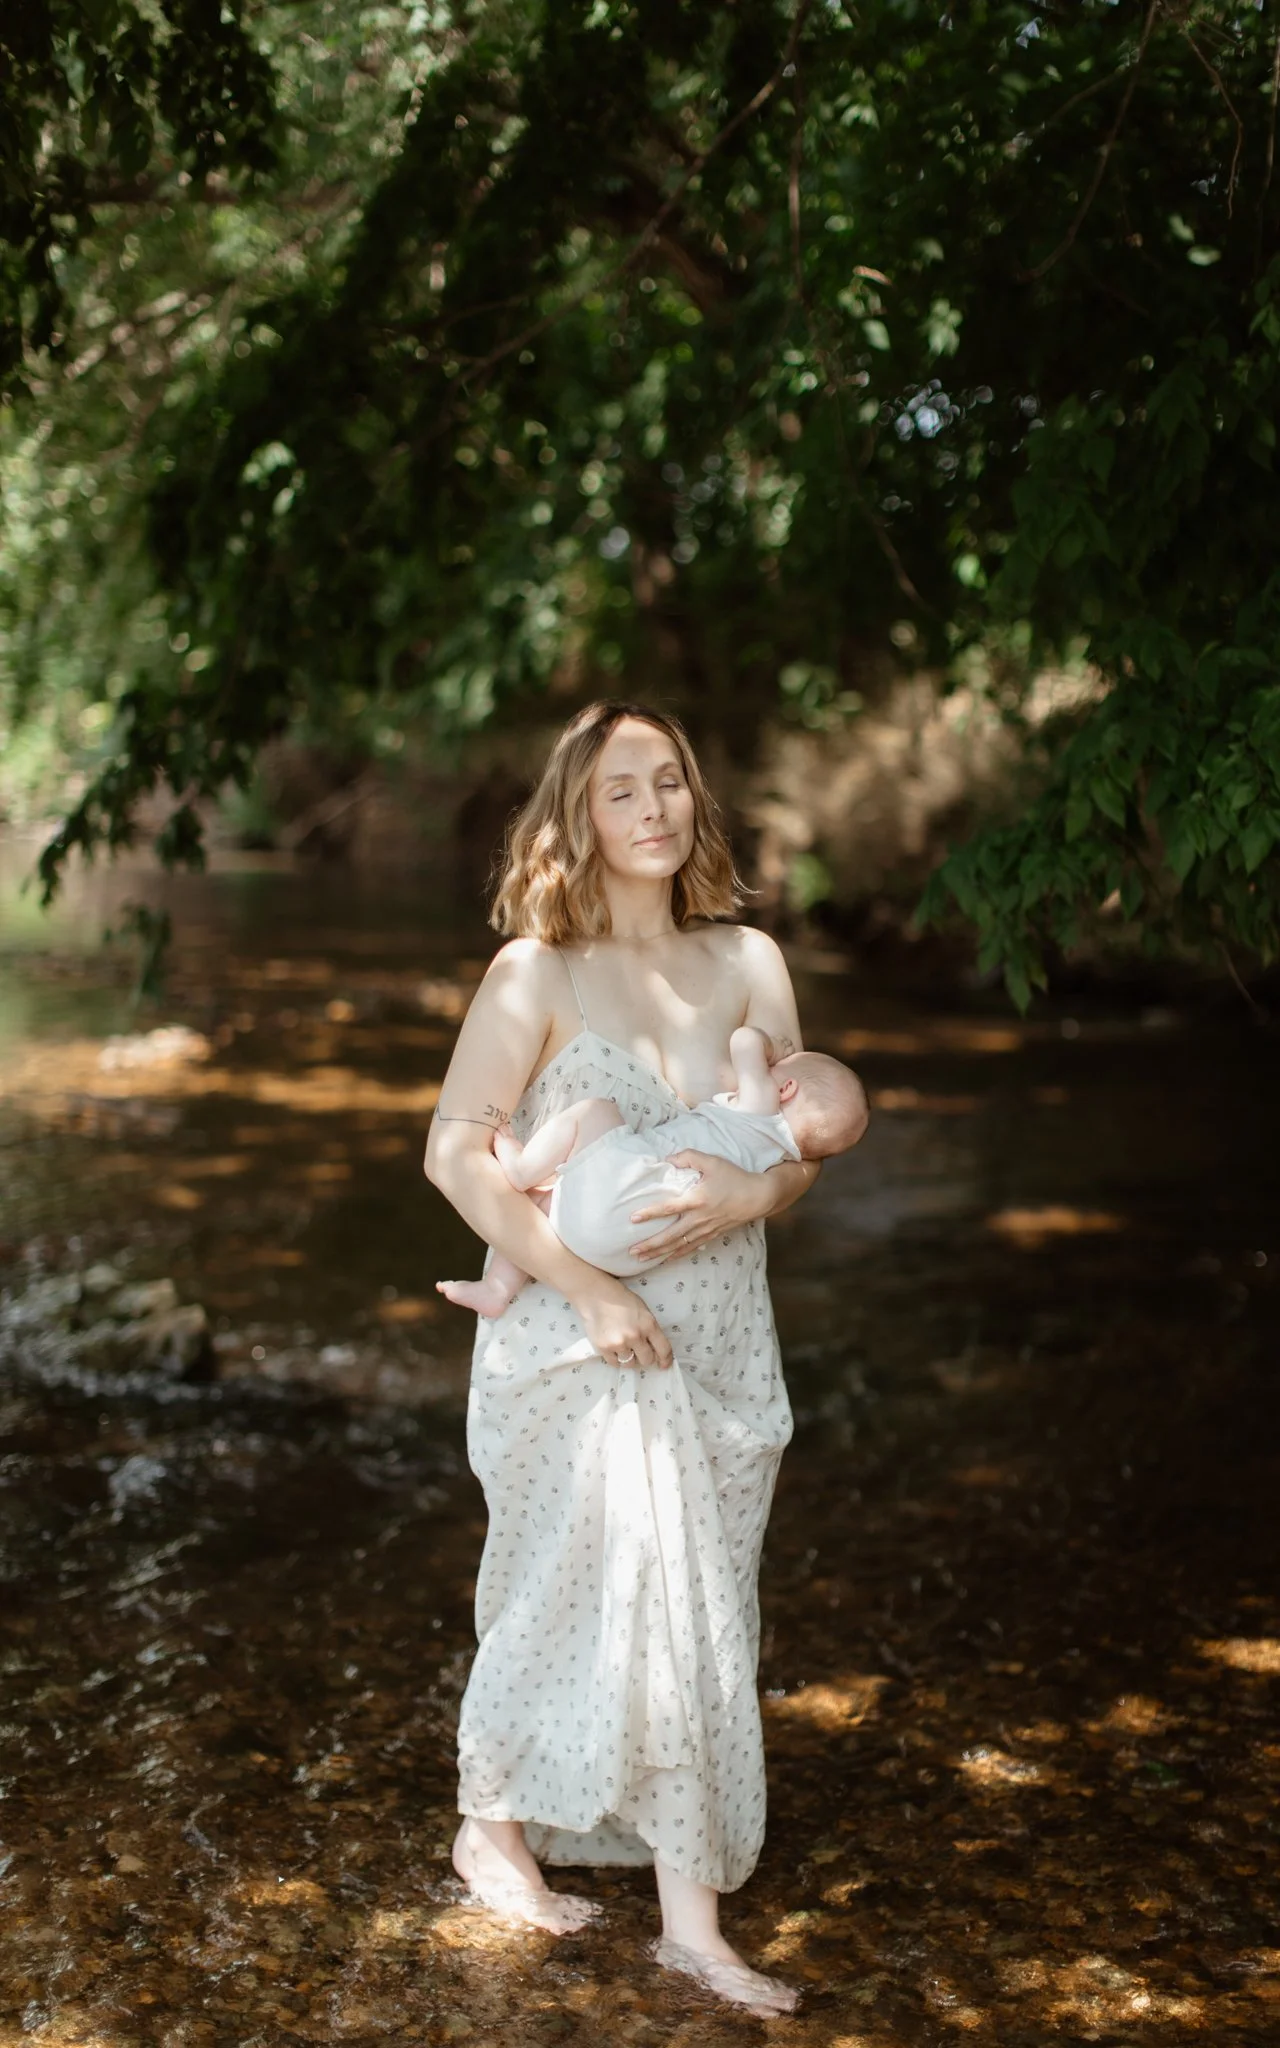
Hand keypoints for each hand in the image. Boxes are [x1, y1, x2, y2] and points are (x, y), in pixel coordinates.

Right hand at [574, 1275, 673, 1370]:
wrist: (595, 1295)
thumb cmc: (620, 1300)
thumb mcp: (642, 1310)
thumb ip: (649, 1329)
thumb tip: (654, 1348)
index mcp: (648, 1324)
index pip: (663, 1349)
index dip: (665, 1359)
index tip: (663, 1365)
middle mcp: (635, 1336)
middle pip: (647, 1360)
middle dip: (644, 1357)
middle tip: (638, 1351)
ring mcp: (619, 1343)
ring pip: (630, 1363)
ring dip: (629, 1358)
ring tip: (622, 1346)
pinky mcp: (604, 1348)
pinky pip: (614, 1363)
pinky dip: (615, 1358)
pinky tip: (613, 1347)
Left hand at [628, 1150, 764, 1262]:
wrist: (758, 1196)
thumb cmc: (735, 1177)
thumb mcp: (712, 1162)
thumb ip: (689, 1157)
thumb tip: (668, 1159)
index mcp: (697, 1199)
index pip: (669, 1208)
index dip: (650, 1214)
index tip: (633, 1218)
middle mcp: (699, 1218)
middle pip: (670, 1235)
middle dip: (650, 1244)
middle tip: (631, 1251)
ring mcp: (705, 1229)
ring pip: (678, 1245)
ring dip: (659, 1253)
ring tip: (641, 1259)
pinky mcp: (712, 1235)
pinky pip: (691, 1247)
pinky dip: (677, 1255)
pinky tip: (665, 1259)